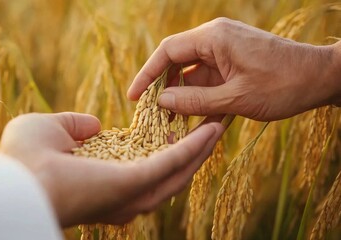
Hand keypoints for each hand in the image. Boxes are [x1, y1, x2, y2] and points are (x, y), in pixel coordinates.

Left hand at [0, 112, 223, 226]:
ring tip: (218, 126)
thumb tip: (96, 125)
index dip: (162, 150)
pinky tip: (211, 129)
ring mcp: (132, 192)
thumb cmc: (23, 158)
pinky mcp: (137, 183)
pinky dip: (195, 147)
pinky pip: (174, 164)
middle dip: (192, 152)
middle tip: (211, 128)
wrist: (16, 177)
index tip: (176, 129)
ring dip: (200, 150)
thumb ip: (75, 126)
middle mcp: (122, 196)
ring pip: (179, 173)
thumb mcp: (50, 129)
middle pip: (169, 175)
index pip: (142, 168)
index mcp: (103, 184)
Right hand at [127, 18, 340, 120]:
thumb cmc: (283, 84)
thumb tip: (161, 101)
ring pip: (190, 75)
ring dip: (181, 98)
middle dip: (162, 89)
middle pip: (175, 62)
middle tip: (150, 115)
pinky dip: (200, 100)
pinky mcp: (231, 65)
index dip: (146, 74)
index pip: (168, 52)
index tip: (133, 97)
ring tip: (171, 124)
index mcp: (214, 38)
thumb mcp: (236, 98)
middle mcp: (215, 40)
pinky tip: (196, 122)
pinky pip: (207, 82)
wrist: (321, 78)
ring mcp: (223, 53)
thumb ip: (196, 101)